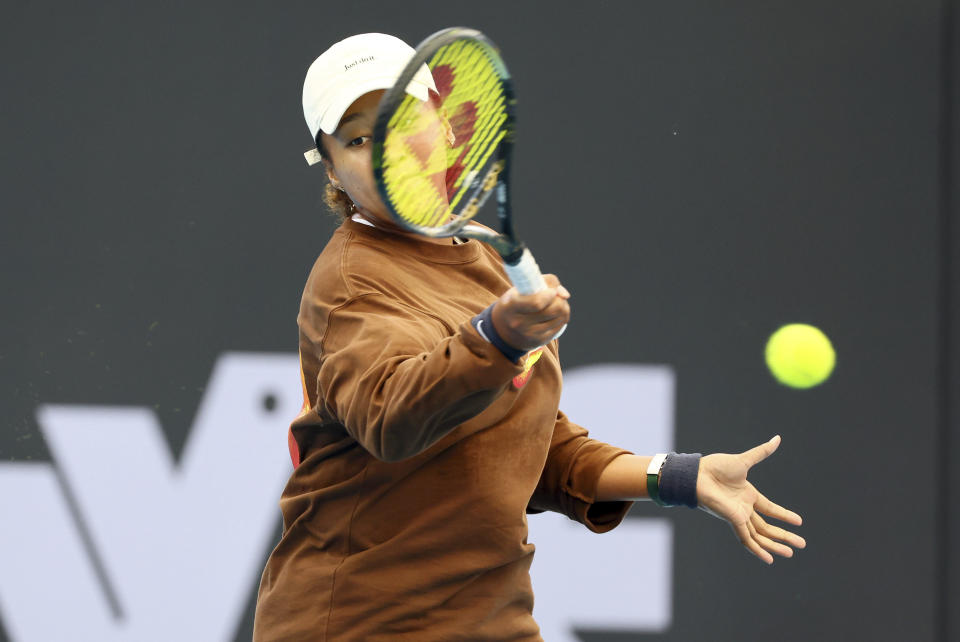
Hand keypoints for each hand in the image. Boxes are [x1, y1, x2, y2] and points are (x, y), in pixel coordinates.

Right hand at [490, 274, 569, 351]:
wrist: (502, 329)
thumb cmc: (515, 301)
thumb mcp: (521, 287)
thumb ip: (545, 282)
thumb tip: (565, 295)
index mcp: (511, 306)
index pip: (537, 303)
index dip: (550, 294)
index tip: (551, 291)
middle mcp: (519, 323)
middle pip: (554, 309)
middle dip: (560, 300)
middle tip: (555, 296)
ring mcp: (530, 334)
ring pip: (561, 317)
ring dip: (563, 307)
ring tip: (555, 304)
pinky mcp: (540, 341)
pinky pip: (560, 325)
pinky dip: (562, 317)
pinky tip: (555, 314)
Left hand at [696, 435, 805, 563]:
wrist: (698, 474)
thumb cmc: (716, 467)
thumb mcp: (744, 460)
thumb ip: (762, 452)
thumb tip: (777, 438)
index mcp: (748, 495)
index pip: (770, 509)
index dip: (784, 515)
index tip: (799, 521)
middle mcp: (744, 508)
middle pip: (768, 526)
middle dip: (784, 535)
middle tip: (802, 544)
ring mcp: (739, 516)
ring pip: (760, 535)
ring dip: (776, 544)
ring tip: (791, 552)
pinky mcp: (733, 520)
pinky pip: (746, 539)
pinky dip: (757, 549)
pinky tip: (769, 558)